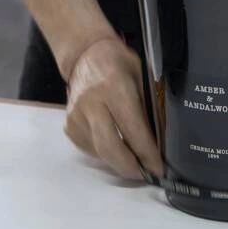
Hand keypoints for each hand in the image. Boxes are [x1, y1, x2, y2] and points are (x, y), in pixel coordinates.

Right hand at [64, 37, 163, 179]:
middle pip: (110, 147)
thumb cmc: (118, 62)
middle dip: (130, 167)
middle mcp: (92, 103)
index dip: (147, 153)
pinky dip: (105, 153)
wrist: (85, 54)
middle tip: (145, 175)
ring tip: (135, 164)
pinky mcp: (68, 124)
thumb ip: (147, 107)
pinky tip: (117, 150)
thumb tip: (159, 141)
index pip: (133, 129)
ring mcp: (76, 115)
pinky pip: (89, 148)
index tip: (158, 168)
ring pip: (99, 152)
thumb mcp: (141, 76)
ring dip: (118, 162)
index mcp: (114, 88)